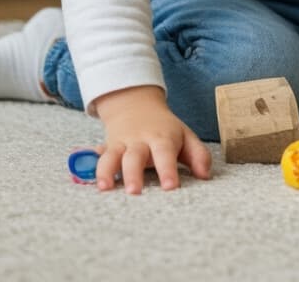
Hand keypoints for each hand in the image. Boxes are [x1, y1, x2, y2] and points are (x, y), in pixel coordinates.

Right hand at [93, 85, 211, 193]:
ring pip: (113, 157)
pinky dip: (94, 167)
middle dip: (134, 174)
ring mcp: (122, 144)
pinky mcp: (108, 149)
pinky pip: (99, 158)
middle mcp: (141, 141)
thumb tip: (206, 176)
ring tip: (106, 187)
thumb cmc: (166, 129)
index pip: (165, 153)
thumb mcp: (185, 136)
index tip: (170, 187)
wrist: (137, 105)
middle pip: (136, 156)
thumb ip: (198, 155)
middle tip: (135, 192)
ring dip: (108, 171)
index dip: (167, 170)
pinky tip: (92, 181)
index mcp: (162, 138)